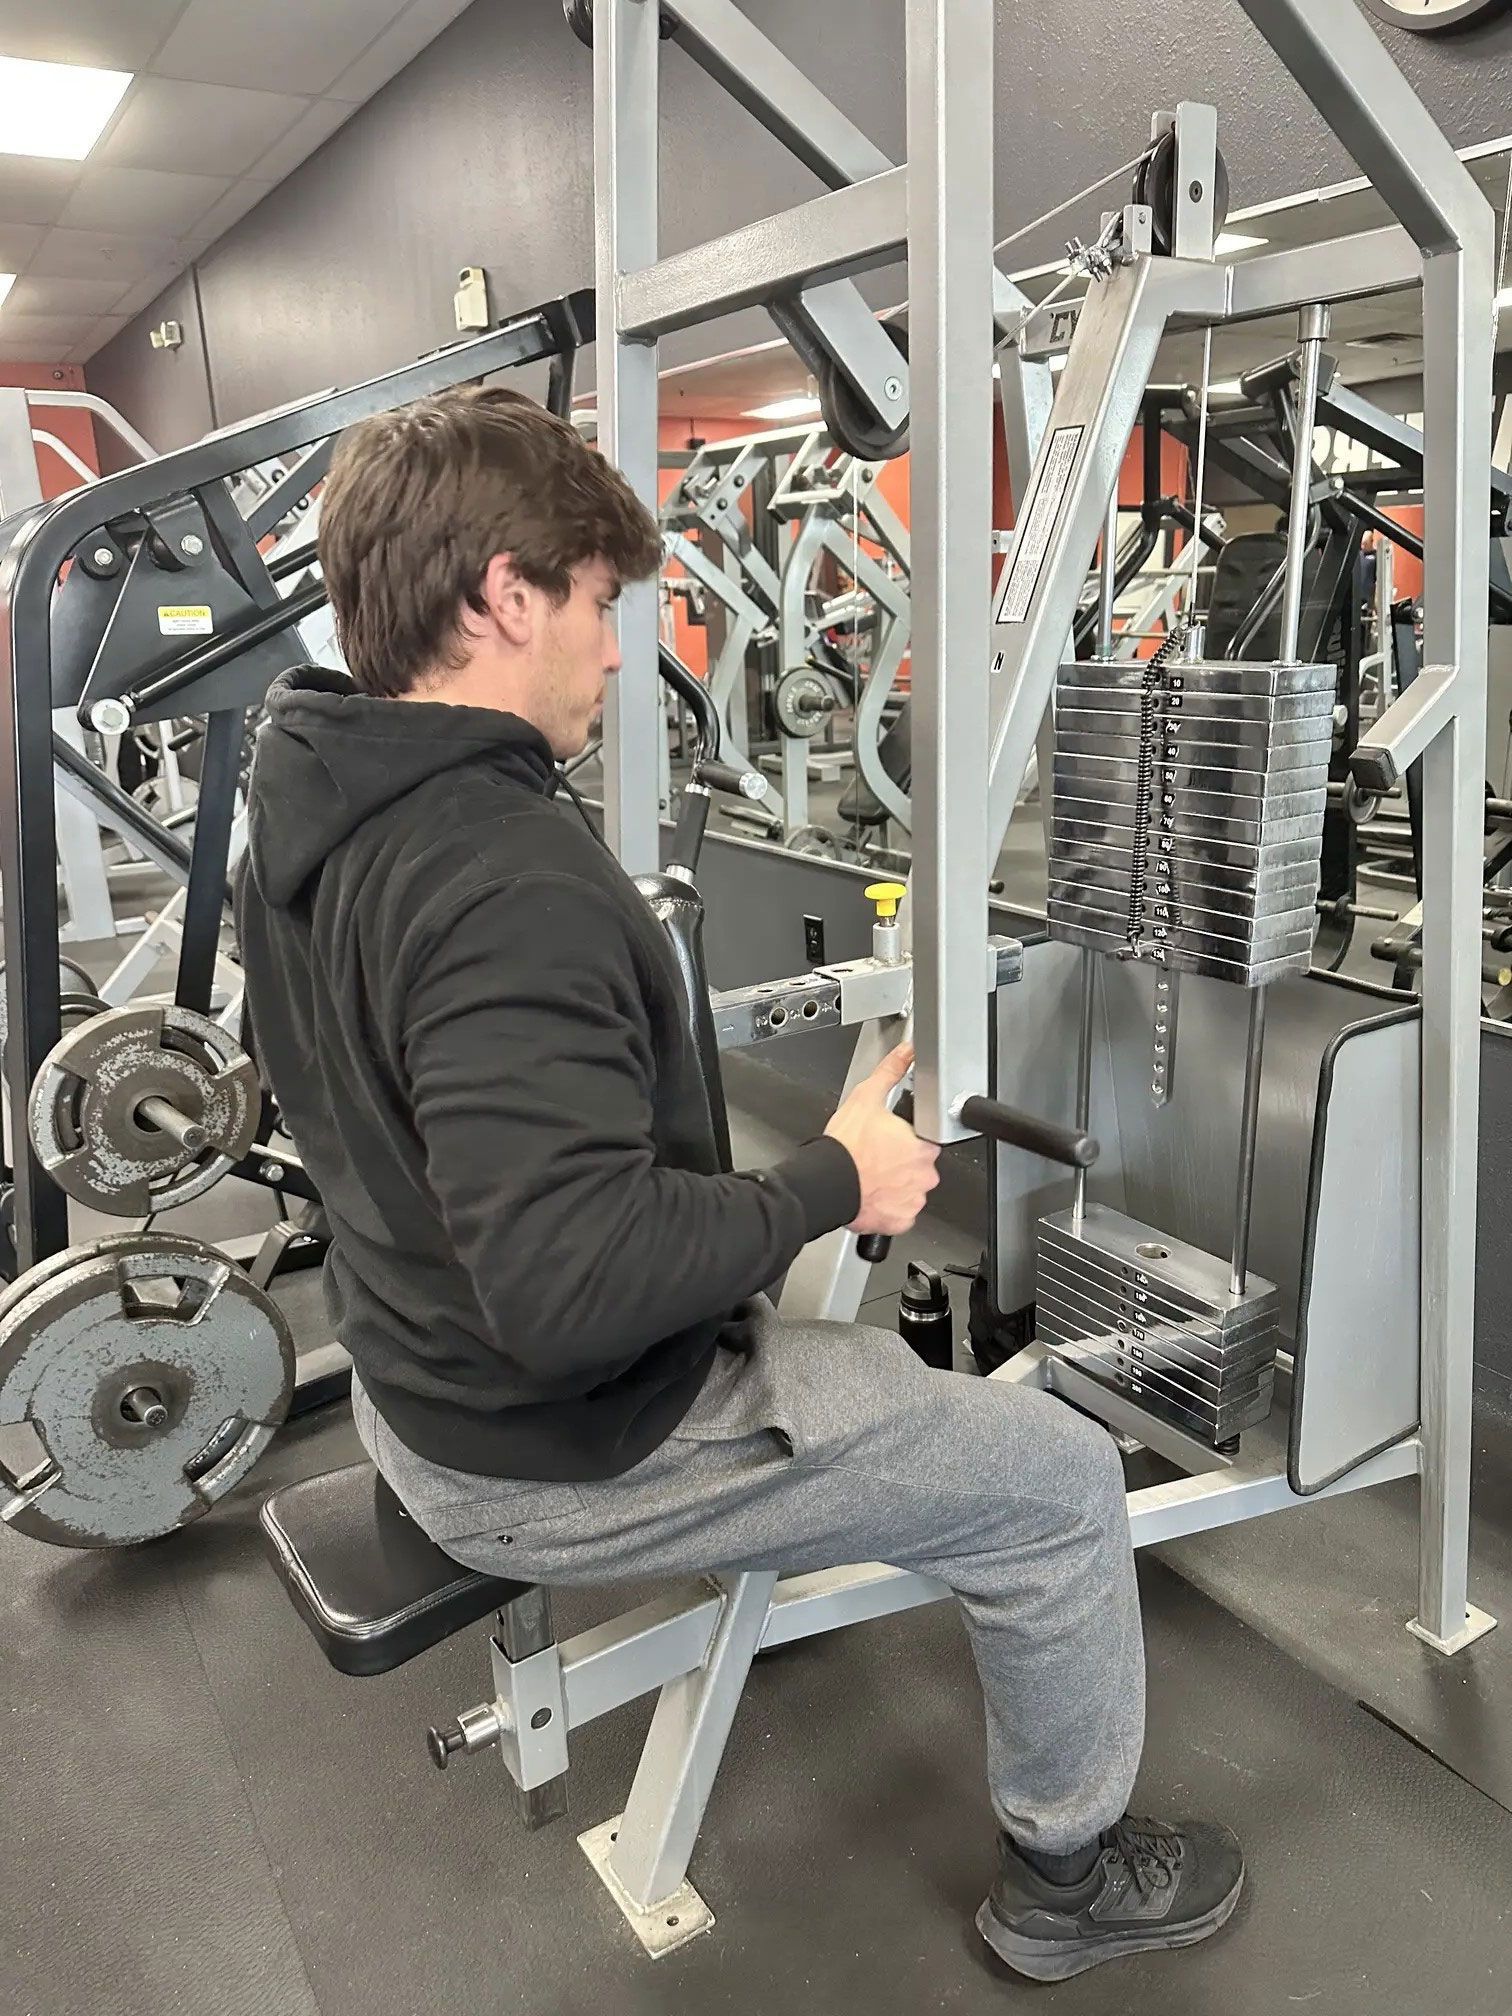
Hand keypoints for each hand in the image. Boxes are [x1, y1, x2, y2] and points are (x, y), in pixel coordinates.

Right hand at [824, 1042, 940, 1237]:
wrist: (826, 1182)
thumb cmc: (845, 1146)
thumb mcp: (867, 1097)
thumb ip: (891, 1072)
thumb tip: (907, 1052)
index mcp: (922, 1147)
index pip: (927, 1142)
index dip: (908, 1140)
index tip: (891, 1142)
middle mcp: (923, 1176)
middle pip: (920, 1168)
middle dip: (902, 1164)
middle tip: (878, 1158)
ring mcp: (913, 1200)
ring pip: (911, 1190)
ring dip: (896, 1185)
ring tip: (872, 1176)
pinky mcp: (900, 1221)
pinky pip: (900, 1213)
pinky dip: (889, 1207)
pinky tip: (872, 1194)